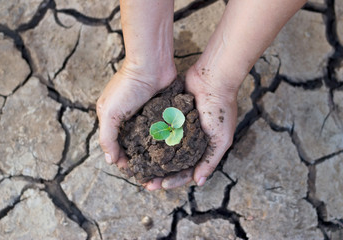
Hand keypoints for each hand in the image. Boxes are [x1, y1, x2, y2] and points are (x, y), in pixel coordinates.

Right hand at [96, 62, 175, 170]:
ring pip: (151, 141)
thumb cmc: (128, 87)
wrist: (152, 65)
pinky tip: (172, 153)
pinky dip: (167, 141)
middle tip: (152, 177)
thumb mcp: (109, 112)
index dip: (124, 161)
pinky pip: (164, 130)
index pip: (117, 146)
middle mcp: (131, 120)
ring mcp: (148, 116)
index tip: (134, 173)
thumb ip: (107, 137)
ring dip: (156, 155)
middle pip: (135, 146)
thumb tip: (110, 160)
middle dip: (142, 162)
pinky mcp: (163, 112)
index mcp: (115, 120)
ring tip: (164, 170)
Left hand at [145, 64, 237, 189]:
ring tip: (139, 168)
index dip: (174, 180)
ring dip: (152, 159)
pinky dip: (151, 139)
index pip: (186, 170)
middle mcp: (189, 141)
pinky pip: (159, 130)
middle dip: (159, 174)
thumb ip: (210, 160)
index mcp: (202, 149)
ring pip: (163, 148)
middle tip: (145, 183)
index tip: (160, 186)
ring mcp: (178, 128)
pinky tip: (139, 147)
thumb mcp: (221, 139)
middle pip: (171, 163)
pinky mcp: (170, 116)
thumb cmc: (221, 109)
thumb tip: (198, 182)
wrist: (212, 79)